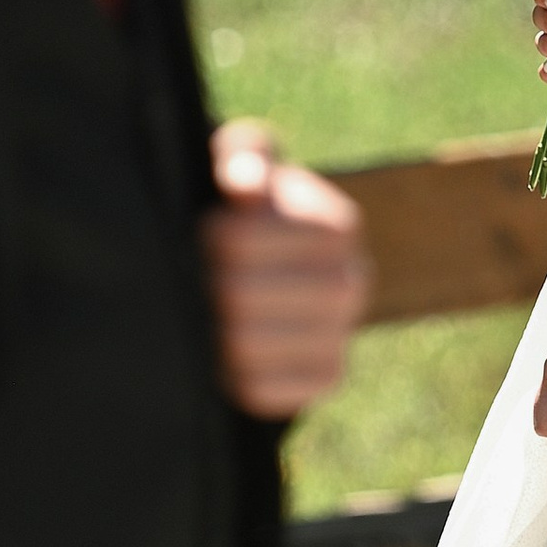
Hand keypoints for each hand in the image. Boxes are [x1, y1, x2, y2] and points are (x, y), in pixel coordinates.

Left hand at [202, 115, 370, 416]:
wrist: (276, 268)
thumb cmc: (248, 207)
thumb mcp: (241, 165)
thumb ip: (242, 156)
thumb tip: (245, 180)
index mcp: (336, 224)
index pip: (241, 242)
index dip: (209, 236)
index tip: (204, 229)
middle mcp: (352, 281)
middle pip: (239, 298)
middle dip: (204, 286)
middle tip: (193, 278)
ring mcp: (342, 335)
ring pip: (245, 348)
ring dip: (209, 331)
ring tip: (201, 313)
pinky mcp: (326, 379)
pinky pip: (261, 391)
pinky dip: (229, 375)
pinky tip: (221, 350)